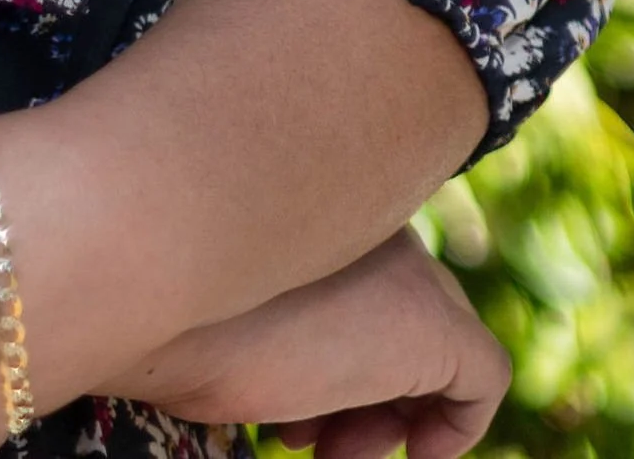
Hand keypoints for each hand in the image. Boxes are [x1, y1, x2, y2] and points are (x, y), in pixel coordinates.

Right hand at [107, 231, 507, 458]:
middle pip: (393, 312)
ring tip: (325, 451)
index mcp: (315, 201)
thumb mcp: (209, 298)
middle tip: (314, 441)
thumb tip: (280, 364)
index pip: (351, 276)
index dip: (328, 349)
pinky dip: (456, 428)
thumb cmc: (161, 298)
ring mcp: (403, 271)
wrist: (153, 283)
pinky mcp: (434, 326)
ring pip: (430, 349)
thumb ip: (255, 302)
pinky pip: (479, 377)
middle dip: (359, 388)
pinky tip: (412, 455)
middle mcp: (365, 222)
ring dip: (384, 416)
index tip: (290, 402)